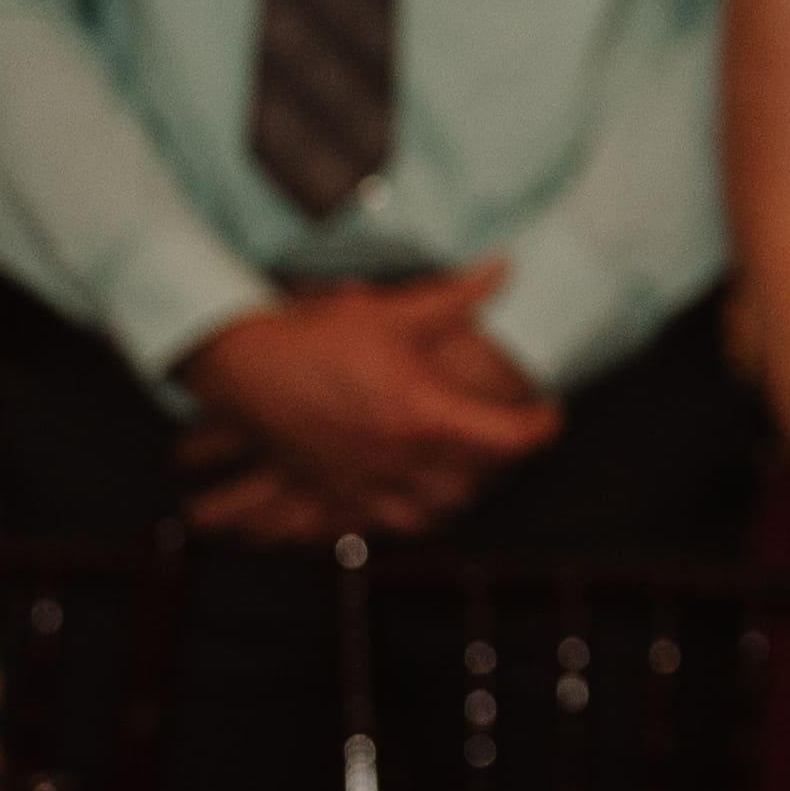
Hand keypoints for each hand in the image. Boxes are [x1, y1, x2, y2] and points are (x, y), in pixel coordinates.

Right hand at [178, 267, 560, 536]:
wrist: (240, 368)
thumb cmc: (316, 338)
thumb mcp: (392, 312)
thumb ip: (456, 296)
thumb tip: (504, 268)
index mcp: (424, 417)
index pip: (509, 440)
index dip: (541, 427)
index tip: (548, 411)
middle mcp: (400, 460)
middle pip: (479, 480)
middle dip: (504, 460)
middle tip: (512, 432)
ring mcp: (365, 482)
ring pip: (435, 511)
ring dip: (461, 493)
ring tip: (470, 467)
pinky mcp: (334, 492)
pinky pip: (385, 523)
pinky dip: (410, 513)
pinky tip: (416, 494)